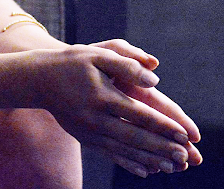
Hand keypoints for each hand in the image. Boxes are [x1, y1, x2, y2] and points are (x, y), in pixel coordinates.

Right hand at [28, 44, 200, 177]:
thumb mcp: (97, 53)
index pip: (140, 114)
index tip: (184, 134)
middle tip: (184, 157)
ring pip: (125, 150)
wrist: (39, 79)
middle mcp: (96, 118)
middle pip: (135, 137)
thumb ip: (126, 62)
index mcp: (102, 95)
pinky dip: (129, 163)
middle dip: (162, 148)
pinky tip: (145, 170)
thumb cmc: (71, 62)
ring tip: (171, 166)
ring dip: (150, 159)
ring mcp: (90, 132)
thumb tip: (154, 77)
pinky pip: (111, 155)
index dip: (163, 125)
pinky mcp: (85, 139)